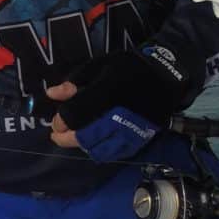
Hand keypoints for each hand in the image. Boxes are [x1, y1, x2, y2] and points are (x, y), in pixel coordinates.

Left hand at [46, 45, 193, 157]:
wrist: (165, 77)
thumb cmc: (129, 67)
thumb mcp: (101, 64)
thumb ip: (75, 80)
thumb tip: (52, 94)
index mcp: (107, 91)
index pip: (75, 115)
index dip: (61, 120)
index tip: (57, 120)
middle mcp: (118, 114)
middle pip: (85, 136)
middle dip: (67, 138)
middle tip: (58, 134)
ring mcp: (130, 129)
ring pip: (98, 148)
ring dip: (83, 145)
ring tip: (77, 137)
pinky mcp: (139, 139)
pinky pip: (114, 153)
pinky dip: (100, 151)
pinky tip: (95, 143)